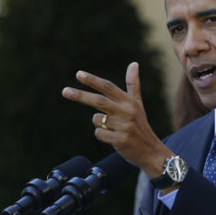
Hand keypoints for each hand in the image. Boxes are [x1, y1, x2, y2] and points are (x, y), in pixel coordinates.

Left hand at [62, 63, 170, 177]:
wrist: (151, 150)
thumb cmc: (140, 125)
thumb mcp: (137, 104)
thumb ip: (133, 85)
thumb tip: (134, 63)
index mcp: (129, 102)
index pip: (108, 87)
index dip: (93, 80)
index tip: (78, 74)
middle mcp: (127, 112)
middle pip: (99, 101)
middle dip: (80, 95)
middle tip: (64, 91)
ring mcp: (124, 126)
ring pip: (97, 120)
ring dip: (99, 123)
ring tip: (113, 128)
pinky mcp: (120, 140)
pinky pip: (99, 134)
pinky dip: (102, 135)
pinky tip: (113, 138)